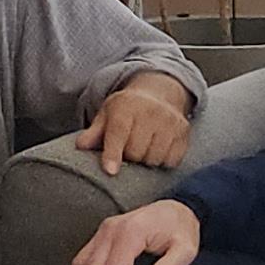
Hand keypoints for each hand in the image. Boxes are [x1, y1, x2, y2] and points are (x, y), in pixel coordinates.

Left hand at [74, 75, 192, 174]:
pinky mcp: (184, 131)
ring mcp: (170, 121)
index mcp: (126, 106)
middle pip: (136, 152)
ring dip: (146, 161)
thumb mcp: (107, 115)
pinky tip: (157, 150)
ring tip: (142, 149)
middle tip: (128, 150)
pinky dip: (163, 161)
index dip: (113, 154)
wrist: (158, 93)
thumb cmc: (126, 110)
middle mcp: (151, 111)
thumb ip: (94, 133)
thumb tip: (80, 147)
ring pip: (154, 158)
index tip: (111, 171)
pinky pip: (172, 160)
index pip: (119, 133)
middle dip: (129, 157)